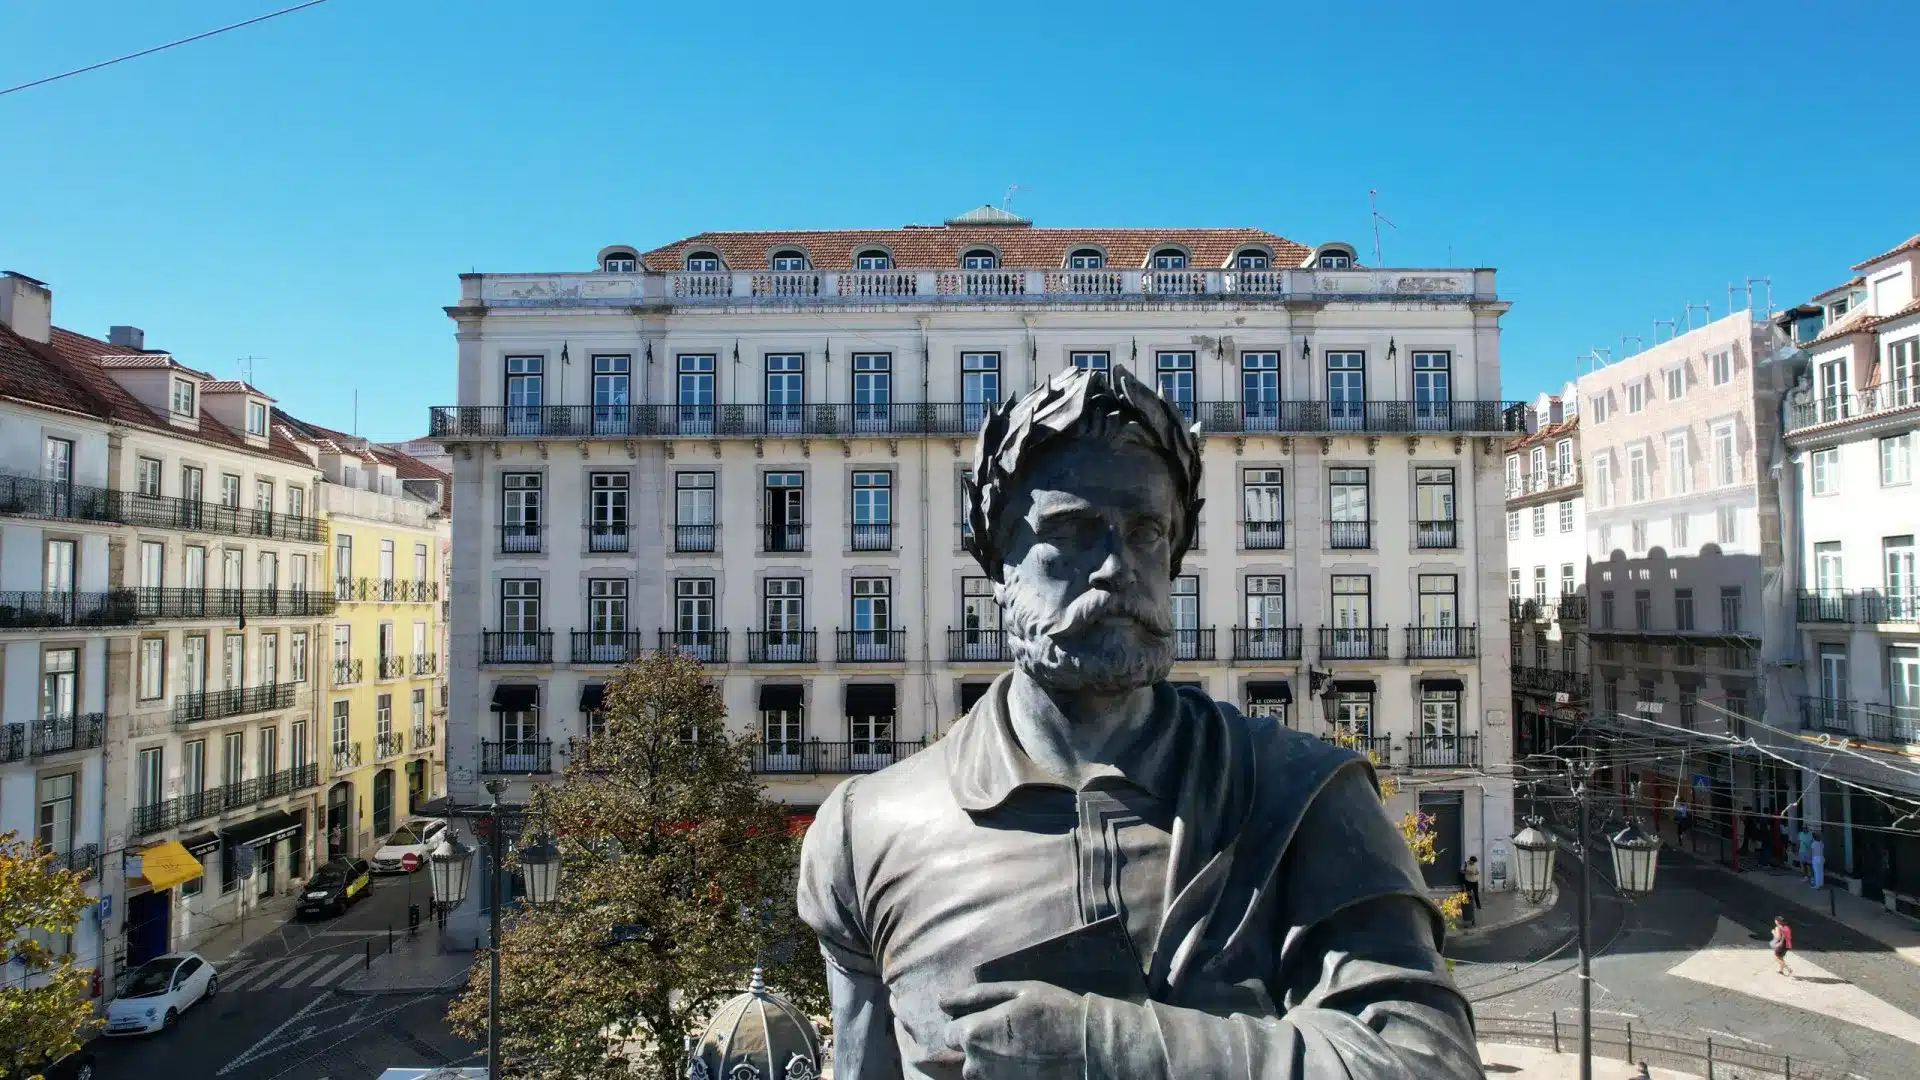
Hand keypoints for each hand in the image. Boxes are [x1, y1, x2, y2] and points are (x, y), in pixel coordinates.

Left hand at [938, 981, 1086, 1079]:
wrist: (1091, 1047)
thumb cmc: (1054, 1010)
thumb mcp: (1017, 991)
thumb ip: (974, 996)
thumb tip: (941, 1000)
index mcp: (974, 1034)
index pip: (949, 1033)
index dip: (968, 1023)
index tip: (992, 1019)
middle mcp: (977, 1065)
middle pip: (965, 1056)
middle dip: (980, 1045)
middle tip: (1011, 1034)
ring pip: (982, 1072)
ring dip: (993, 1062)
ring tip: (1023, 1049)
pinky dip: (1008, 1073)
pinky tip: (1029, 1062)